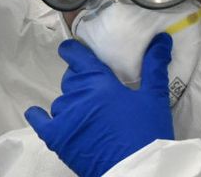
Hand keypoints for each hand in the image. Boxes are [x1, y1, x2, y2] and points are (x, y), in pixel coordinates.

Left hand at [25, 34, 174, 176]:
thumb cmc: (147, 132)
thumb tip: (161, 38)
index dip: (72, 51)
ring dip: (71, 102)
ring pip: (61, 100)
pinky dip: (39, 116)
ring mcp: (64, 116)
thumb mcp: (154, 97)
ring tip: (88, 112)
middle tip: (97, 91)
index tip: (71, 50)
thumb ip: (154, 66)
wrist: (139, 170)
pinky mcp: (57, 137)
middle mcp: (77, 95)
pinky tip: (39, 113)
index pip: (76, 57)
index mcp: (99, 82)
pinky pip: (40, 121)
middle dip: (81, 80)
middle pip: (71, 79)